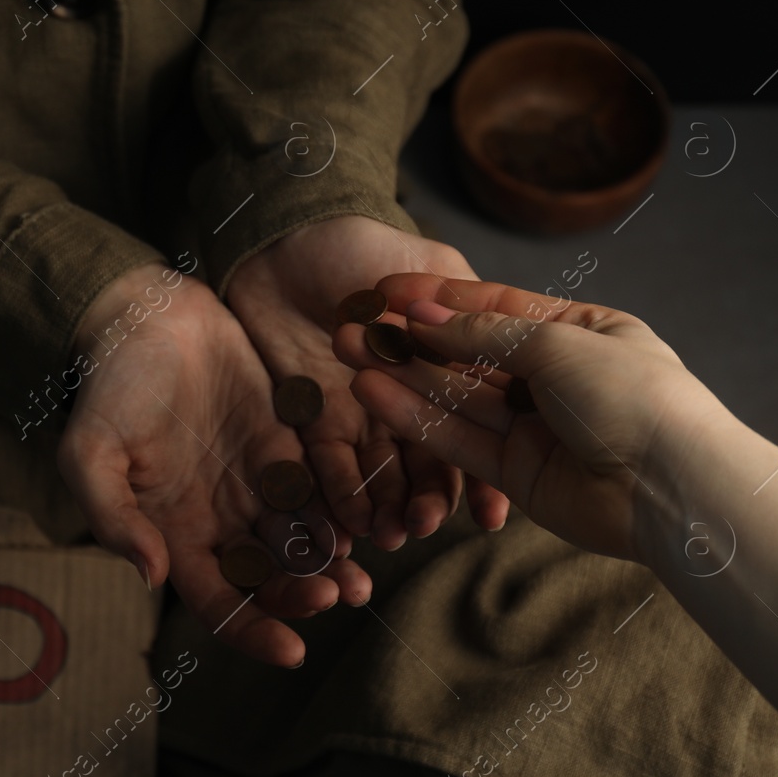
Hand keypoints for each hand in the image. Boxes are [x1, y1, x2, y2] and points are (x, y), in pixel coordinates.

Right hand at [57, 262, 370, 667]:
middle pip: (272, 578)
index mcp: (173, 534)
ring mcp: (255, 482)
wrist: (142, 317)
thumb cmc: (107, 387)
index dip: (254, 631)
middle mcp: (220, 520)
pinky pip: (322, 487)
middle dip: (304, 594)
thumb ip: (114, 516)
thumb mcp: (89, 453)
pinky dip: (344, 510)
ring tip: (362, 576)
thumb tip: (151, 576)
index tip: (293, 650)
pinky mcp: (285, 443)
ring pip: (305, 540)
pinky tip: (366, 519)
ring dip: (334, 563)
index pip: (220, 602)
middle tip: (339, 594)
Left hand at [226, 216, 510, 548]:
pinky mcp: (313, 421)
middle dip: (429, 501)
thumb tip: (495, 348)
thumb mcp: (422, 267)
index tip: (489, 515)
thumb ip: (457, 307)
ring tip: (394, 534)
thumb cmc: (356, 246)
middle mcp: (408, 400)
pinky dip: (341, 498)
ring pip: (382, 476)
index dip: (481, 476)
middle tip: (427, 527)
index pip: (471, 431)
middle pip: (426, 464)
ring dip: (390, 508)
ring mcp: (362, 415)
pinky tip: (353, 524)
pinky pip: (330, 469)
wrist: (283, 242)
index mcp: (444, 370)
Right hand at [334, 273, 731, 560]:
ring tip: (352, 354)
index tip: (386, 290)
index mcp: (583, 330)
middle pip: (470, 353)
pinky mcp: (517, 473)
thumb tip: (423, 317)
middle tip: (355, 324)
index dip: (441, 297)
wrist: (672, 488)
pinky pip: (459, 439)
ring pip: (458, 396)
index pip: (498, 306)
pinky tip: (374, 393)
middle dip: (413, 338)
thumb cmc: (632, 396)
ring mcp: (536, 427)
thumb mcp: (558, 343)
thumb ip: (483, 333)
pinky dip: (417, 418)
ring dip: (405, 376)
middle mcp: (556, 377)